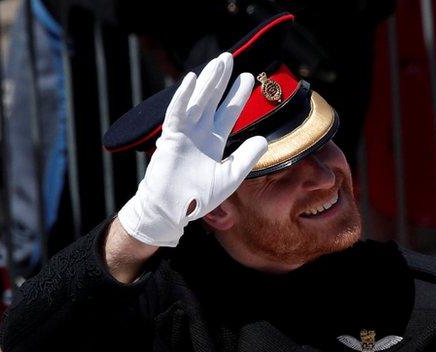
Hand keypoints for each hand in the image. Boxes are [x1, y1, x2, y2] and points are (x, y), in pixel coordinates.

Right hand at [117, 52, 267, 246]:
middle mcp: (199, 133)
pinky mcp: (171, 138)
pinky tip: (193, 79)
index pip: (228, 112)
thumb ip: (246, 158)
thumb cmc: (199, 197)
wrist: (174, 210)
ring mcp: (184, 133)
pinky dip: (184, 96)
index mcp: (213, 141)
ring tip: (217, 62)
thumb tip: (264, 139)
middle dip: (221, 80)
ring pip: (197, 101)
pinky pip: (177, 113)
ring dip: (207, 82)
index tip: (249, 78)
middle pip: (212, 100)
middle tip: (229, 59)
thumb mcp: (230, 176)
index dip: (237, 95)